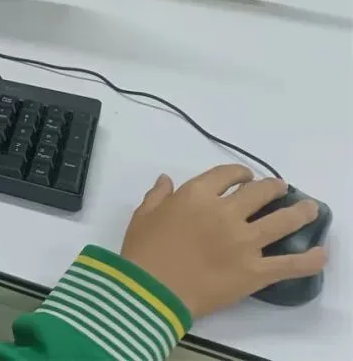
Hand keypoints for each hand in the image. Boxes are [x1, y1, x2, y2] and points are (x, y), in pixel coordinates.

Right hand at [120, 165, 325, 318]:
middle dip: (273, 188)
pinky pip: (289, 264)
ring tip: (309, 209)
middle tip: (280, 190)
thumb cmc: (143, 251)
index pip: (227, 175)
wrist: (151, 290)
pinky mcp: (255, 271)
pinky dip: (309, 259)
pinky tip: (321, 254)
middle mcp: (225, 213)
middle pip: (260, 192)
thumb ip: (158, 195)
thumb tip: (166, 179)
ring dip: (299, 212)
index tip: (245, 177)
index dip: (240, 173)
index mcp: (196, 196)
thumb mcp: (143, 215)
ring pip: (281, 221)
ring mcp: (244, 242)